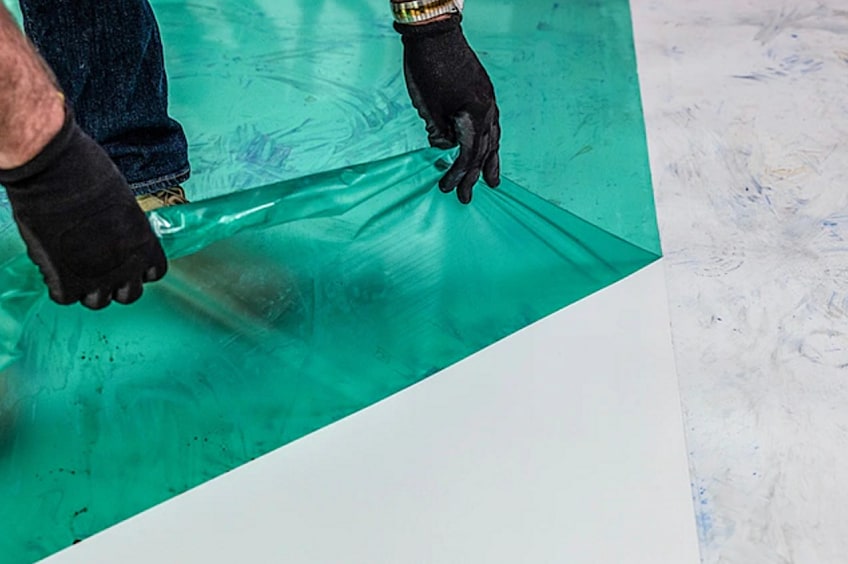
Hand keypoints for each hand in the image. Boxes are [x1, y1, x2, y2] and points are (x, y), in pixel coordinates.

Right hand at [0, 107, 166, 308]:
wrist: (56, 173)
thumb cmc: (88, 173)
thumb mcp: (122, 202)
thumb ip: (123, 228)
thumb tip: (111, 234)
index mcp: (146, 245)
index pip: (154, 273)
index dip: (138, 268)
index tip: (124, 259)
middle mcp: (129, 267)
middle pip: (129, 295)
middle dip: (115, 284)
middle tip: (98, 267)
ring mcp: (99, 279)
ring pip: (98, 302)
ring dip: (87, 289)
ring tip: (74, 268)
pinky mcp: (67, 283)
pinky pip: (65, 298)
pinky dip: (58, 285)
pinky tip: (54, 266)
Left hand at [396, 15, 499, 203]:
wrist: (434, 32)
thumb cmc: (427, 69)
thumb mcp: (428, 107)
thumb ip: (439, 132)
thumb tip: (443, 146)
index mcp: (474, 115)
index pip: (469, 154)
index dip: (457, 174)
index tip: (446, 189)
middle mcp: (487, 109)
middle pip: (484, 150)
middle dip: (473, 176)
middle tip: (465, 198)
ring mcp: (488, 99)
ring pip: (493, 137)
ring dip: (490, 161)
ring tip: (493, 181)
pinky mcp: (484, 92)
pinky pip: (491, 123)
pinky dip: (489, 140)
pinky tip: (488, 147)